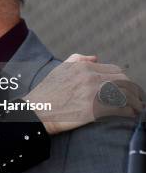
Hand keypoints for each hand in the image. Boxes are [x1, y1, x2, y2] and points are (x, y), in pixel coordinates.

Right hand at [24, 54, 143, 134]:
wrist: (36, 111)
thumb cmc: (46, 92)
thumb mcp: (59, 69)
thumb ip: (77, 59)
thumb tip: (96, 58)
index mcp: (84, 68)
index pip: (115, 69)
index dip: (124, 79)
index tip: (127, 87)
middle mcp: (90, 78)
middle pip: (124, 81)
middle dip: (133, 90)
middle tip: (136, 98)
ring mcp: (93, 94)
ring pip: (125, 94)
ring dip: (135, 101)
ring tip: (137, 108)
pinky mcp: (94, 110)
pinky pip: (120, 108)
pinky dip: (128, 111)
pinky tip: (129, 114)